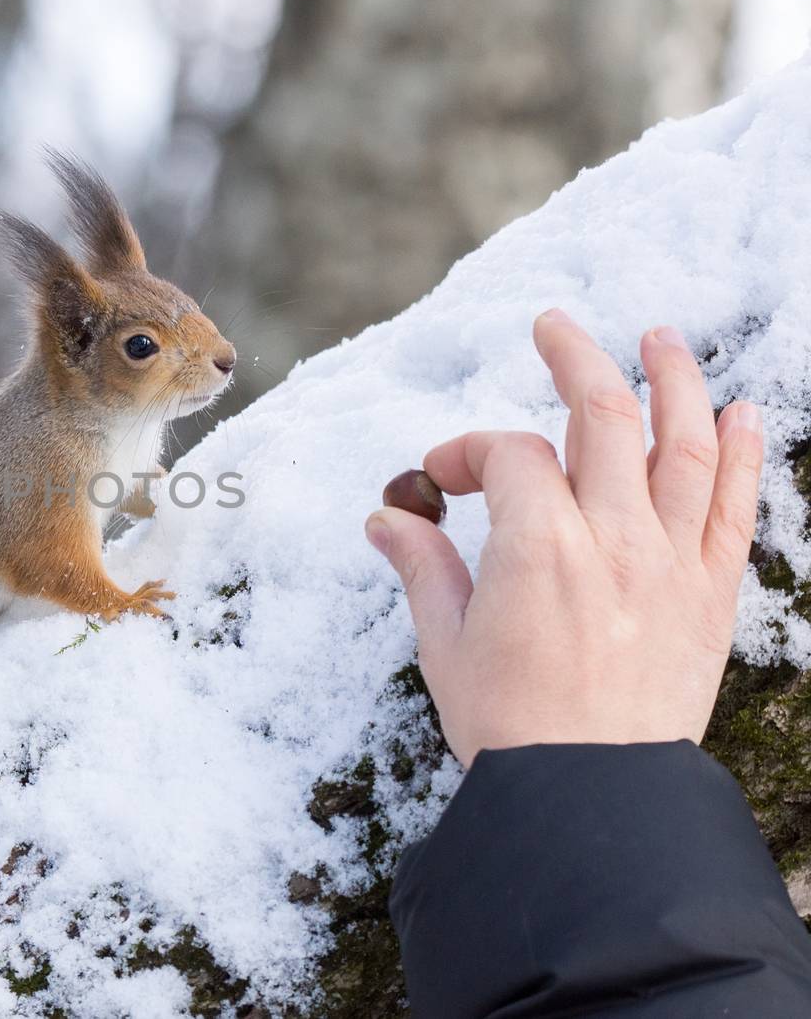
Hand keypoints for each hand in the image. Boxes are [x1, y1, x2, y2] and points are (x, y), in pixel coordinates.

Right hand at [365, 310, 763, 765]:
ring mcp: (670, 564)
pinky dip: (741, 453)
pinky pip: (736, 508)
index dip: (468, 450)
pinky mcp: (711, 595)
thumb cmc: (510, 727)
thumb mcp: (445, 643)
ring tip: (660, 337)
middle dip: (574, 358)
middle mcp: (612, 540)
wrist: (590, 798)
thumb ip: (421, 566)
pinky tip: (739, 411)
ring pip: (682, 445)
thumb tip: (384, 519)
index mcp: (537, 548)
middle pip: (602, 415)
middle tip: (555, 326)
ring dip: (672, 380)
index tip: (442, 476)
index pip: (510, 456)